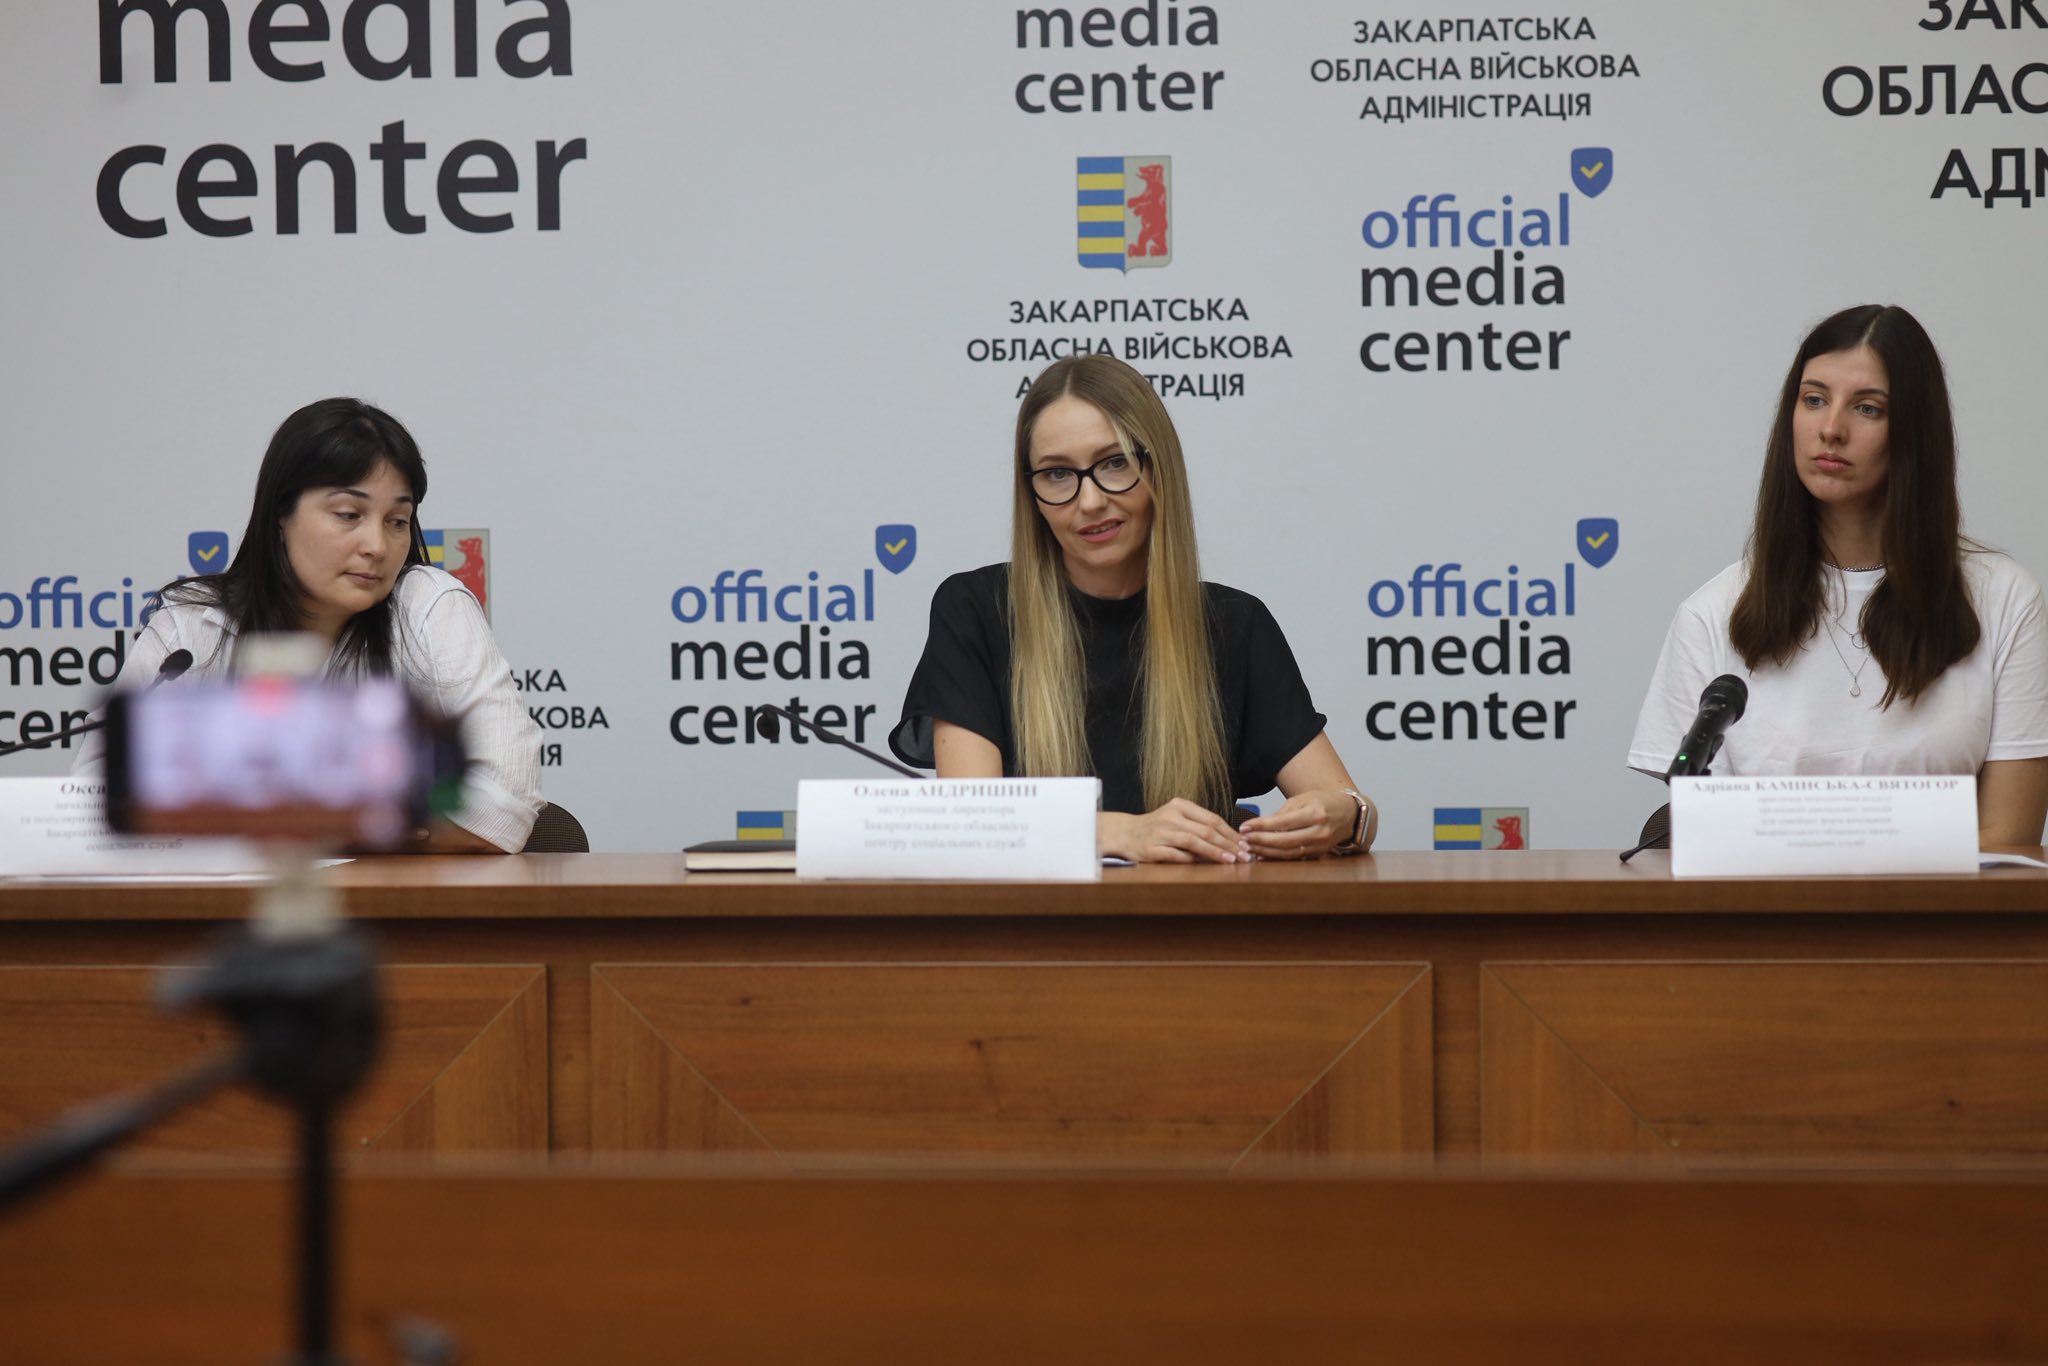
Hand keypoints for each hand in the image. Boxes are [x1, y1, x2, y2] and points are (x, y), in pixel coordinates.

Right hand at [1102, 800, 1250, 863]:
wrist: (1124, 833)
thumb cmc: (1157, 827)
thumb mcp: (1177, 818)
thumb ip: (1199, 826)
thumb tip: (1231, 841)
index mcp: (1180, 805)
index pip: (1212, 819)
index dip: (1231, 833)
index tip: (1245, 845)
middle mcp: (1170, 816)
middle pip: (1206, 830)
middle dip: (1228, 844)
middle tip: (1244, 856)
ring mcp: (1160, 832)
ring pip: (1193, 841)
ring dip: (1214, 852)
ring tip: (1230, 861)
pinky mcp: (1151, 848)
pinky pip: (1176, 855)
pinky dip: (1191, 860)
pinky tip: (1204, 866)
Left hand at [1239, 790, 1357, 859]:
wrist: (1347, 813)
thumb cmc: (1321, 802)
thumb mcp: (1301, 800)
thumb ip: (1281, 814)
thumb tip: (1256, 826)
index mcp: (1315, 813)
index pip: (1283, 823)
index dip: (1261, 826)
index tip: (1244, 827)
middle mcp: (1320, 831)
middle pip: (1285, 841)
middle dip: (1261, 841)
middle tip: (1243, 840)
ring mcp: (1321, 845)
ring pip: (1288, 852)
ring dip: (1266, 851)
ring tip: (1249, 847)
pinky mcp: (1319, 854)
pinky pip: (1294, 857)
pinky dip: (1276, 857)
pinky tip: (1262, 853)